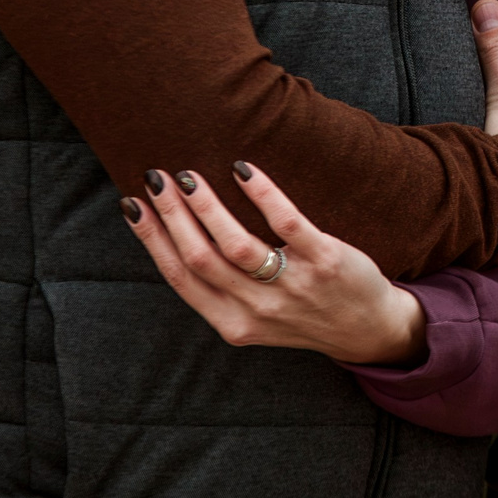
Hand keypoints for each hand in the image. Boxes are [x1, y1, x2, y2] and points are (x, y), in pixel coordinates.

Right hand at [124, 161, 426, 365]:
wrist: (366, 328)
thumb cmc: (301, 311)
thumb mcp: (252, 315)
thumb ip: (220, 287)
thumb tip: (176, 233)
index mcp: (233, 323)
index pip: (180, 279)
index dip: (152, 240)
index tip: (132, 205)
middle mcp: (258, 309)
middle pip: (200, 259)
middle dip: (171, 216)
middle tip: (156, 178)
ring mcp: (292, 287)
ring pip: (235, 245)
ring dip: (207, 207)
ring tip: (189, 175)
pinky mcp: (325, 261)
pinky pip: (288, 223)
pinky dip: (263, 194)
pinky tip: (244, 170)